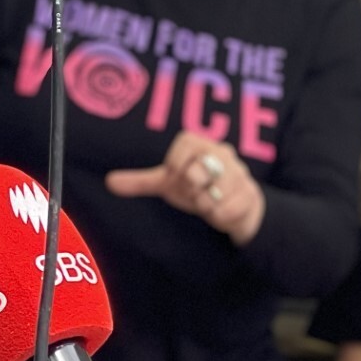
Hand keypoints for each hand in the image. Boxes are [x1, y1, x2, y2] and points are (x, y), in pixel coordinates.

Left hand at [106, 133, 265, 245]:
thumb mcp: (168, 184)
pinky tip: (219, 212)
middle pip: (197, 170)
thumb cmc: (197, 188)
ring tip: (206, 202)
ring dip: (204, 203)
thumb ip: (140, 182)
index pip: (185, 144)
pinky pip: (228, 209)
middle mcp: (222, 152)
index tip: (177, 176)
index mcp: (200, 144)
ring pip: (213, 192)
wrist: (234, 205)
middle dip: (191, 188)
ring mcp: (239, 172)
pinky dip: (218, 216)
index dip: (176, 165)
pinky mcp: (251, 193)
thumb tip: (109, 182)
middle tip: (194, 192)